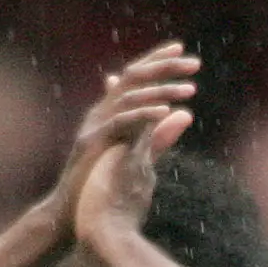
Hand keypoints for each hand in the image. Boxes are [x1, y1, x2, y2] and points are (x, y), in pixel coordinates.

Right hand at [47, 43, 198, 245]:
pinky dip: (142, 115)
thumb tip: (187, 113)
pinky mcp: (92, 143)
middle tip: (194, 62)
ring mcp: (94, 126)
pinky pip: (120, 123)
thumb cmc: (102, 186)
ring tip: (189, 89)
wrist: (73, 214)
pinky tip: (165, 112)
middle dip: (163, 67)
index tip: (183, 51)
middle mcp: (101, 112)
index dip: (157, 62)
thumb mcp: (138, 153)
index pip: (135, 78)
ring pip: (129, 97)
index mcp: (110, 112)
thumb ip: (160, 134)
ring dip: (161, 91)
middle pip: (133, 78)